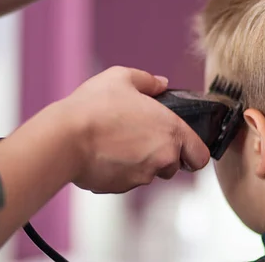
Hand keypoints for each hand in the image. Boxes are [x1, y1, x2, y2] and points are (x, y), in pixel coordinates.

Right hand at [59, 66, 209, 192]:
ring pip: (149, 173)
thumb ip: (148, 81)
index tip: (184, 147)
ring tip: (118, 143)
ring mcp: (142, 175)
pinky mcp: (120, 188)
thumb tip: (161, 83)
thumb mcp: (123, 78)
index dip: (193, 152)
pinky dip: (119, 170)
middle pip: (173, 165)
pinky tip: (104, 154)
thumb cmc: (96, 107)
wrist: (65, 138)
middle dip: (162, 155)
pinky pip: (126, 180)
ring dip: (140, 163)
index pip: (200, 156)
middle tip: (141, 138)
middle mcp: (163, 157)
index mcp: (172, 131)